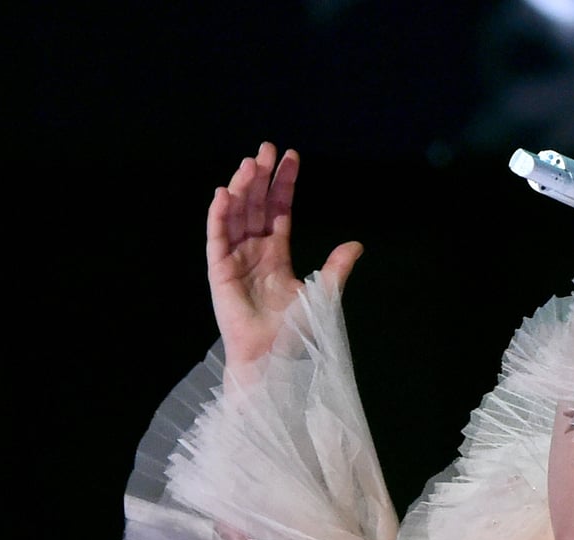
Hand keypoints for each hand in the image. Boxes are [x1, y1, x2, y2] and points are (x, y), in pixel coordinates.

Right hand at [206, 142, 363, 369]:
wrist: (272, 358)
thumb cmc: (294, 333)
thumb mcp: (321, 294)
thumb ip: (335, 269)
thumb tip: (356, 245)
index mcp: (276, 254)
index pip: (278, 210)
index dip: (283, 184)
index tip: (290, 157)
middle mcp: (253, 251)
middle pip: (256, 205)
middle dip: (261, 176)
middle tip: (266, 148)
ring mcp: (235, 259)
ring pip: (236, 214)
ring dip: (241, 188)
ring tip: (249, 163)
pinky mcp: (219, 271)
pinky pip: (216, 237)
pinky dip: (219, 215)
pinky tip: (224, 193)